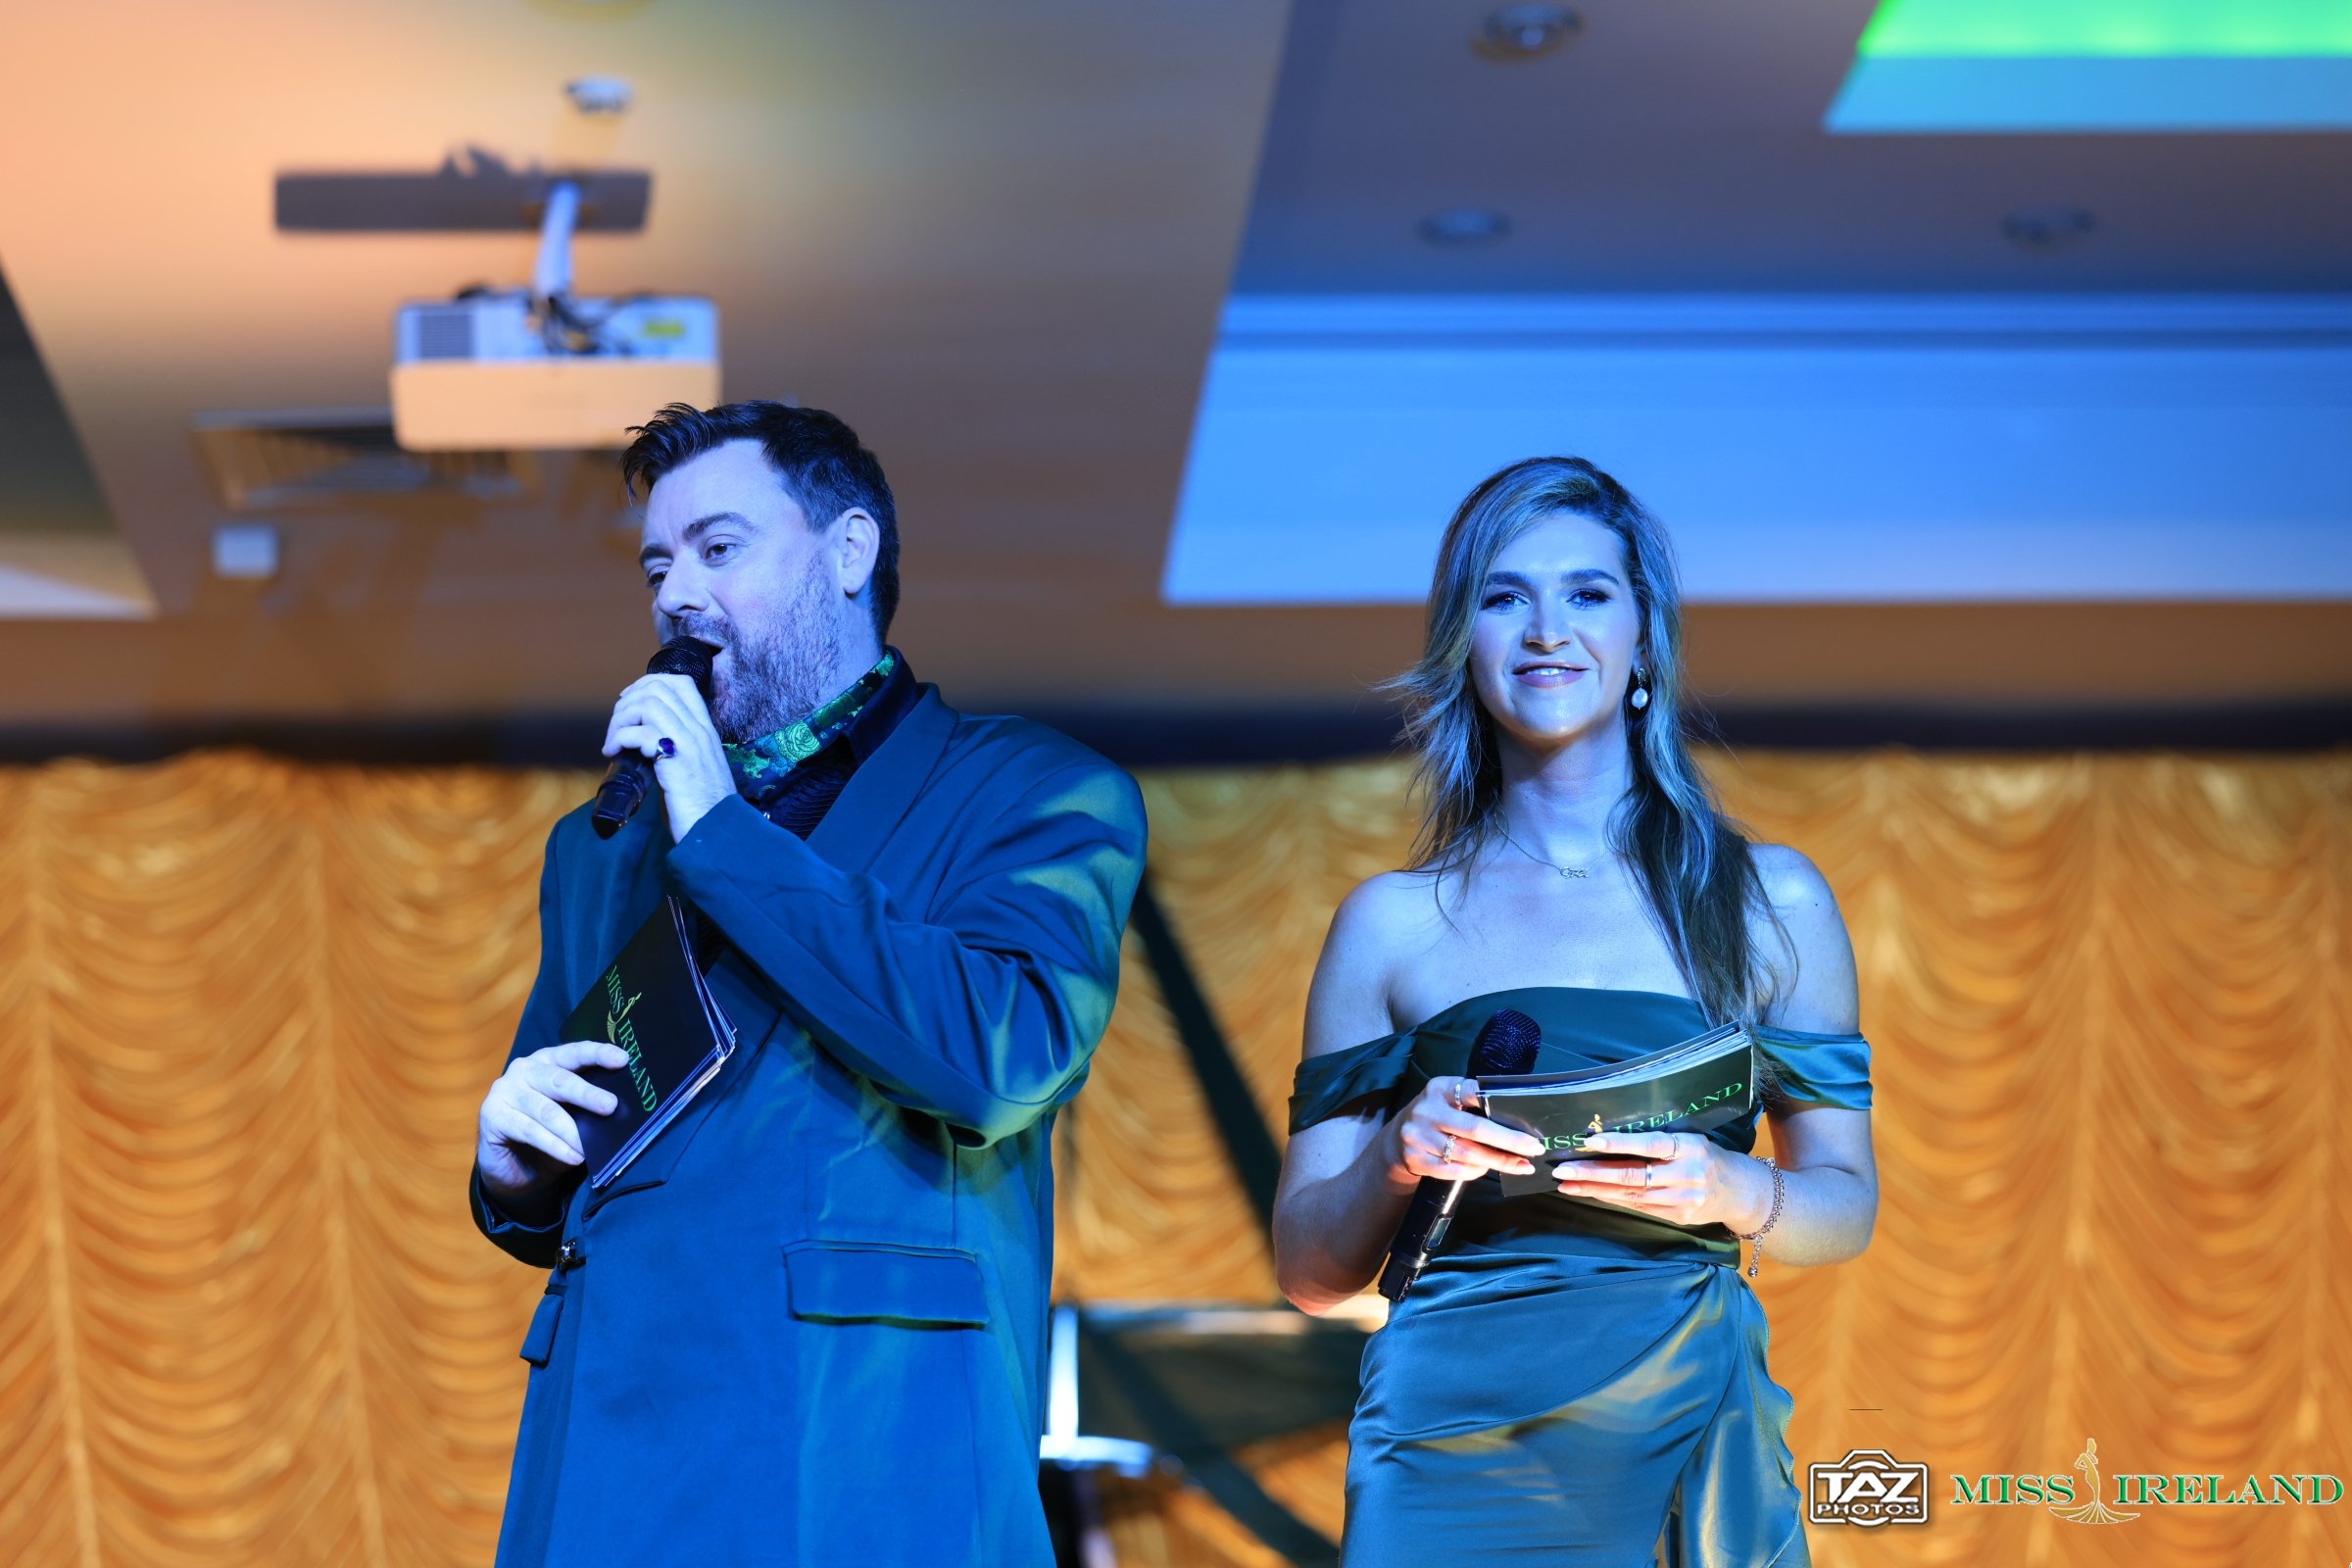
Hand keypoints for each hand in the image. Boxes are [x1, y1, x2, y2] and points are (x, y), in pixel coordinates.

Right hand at [476, 1041, 631, 1200]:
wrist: (510, 1166)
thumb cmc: (548, 1134)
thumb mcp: (572, 1117)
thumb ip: (588, 1108)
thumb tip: (621, 1112)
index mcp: (547, 1060)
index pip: (574, 1053)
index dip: (598, 1054)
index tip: (623, 1059)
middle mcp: (524, 1069)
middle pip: (560, 1080)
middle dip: (587, 1094)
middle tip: (611, 1107)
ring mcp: (505, 1091)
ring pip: (546, 1110)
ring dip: (571, 1131)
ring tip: (589, 1148)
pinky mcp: (492, 1116)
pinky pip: (529, 1131)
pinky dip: (554, 1146)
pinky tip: (573, 1157)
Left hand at [603, 672, 731, 841]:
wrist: (716, 832)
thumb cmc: (702, 807)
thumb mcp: (693, 769)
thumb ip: (676, 750)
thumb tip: (644, 745)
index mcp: (705, 729)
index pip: (681, 683)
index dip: (648, 683)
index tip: (629, 701)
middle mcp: (699, 730)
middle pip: (658, 688)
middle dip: (628, 702)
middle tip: (616, 727)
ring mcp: (689, 743)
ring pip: (647, 704)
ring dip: (621, 720)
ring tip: (613, 742)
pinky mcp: (675, 761)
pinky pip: (639, 733)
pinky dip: (619, 739)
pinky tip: (613, 754)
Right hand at [1382, 1076, 1544, 1190]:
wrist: (1397, 1138)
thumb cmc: (1437, 1116)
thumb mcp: (1449, 1099)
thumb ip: (1474, 1103)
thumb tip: (1517, 1119)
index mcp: (1440, 1089)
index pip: (1472, 1092)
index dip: (1497, 1103)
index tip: (1524, 1117)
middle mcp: (1428, 1111)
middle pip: (1475, 1129)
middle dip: (1509, 1141)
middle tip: (1535, 1148)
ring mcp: (1419, 1136)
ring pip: (1467, 1153)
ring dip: (1498, 1161)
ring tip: (1522, 1166)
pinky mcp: (1416, 1159)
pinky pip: (1453, 1170)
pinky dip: (1475, 1172)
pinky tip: (1488, 1170)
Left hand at [1552, 1132, 1770, 1230]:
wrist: (1739, 1191)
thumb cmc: (1706, 1156)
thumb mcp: (1689, 1139)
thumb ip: (1658, 1140)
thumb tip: (1609, 1137)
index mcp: (1690, 1147)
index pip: (1650, 1144)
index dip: (1620, 1144)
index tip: (1590, 1141)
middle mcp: (1687, 1175)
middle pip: (1633, 1175)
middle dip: (1593, 1173)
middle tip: (1562, 1170)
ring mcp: (1682, 1200)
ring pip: (1630, 1195)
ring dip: (1594, 1190)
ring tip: (1566, 1185)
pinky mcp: (1677, 1217)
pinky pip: (1638, 1207)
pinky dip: (1611, 1199)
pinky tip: (1590, 1193)